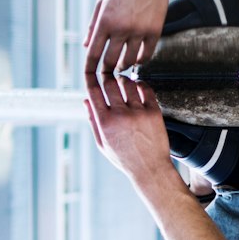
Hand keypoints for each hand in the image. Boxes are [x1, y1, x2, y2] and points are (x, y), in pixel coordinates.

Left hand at [83, 0, 171, 74]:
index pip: (93, 52)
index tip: (89, 76)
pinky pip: (146, 55)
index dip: (89, 68)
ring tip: (122, 65)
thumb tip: (86, 46)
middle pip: (110, 61)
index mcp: (105, 21)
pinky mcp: (154, 32)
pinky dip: (140, 61)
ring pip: (129, 61)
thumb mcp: (102, 1)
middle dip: (106, 70)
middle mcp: (120, 28)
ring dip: (123, 66)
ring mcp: (138, 31)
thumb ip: (92, 24)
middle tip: (107, 73)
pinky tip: (137, 59)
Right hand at [84, 73, 173, 188]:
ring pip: (128, 83)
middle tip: (109, 75)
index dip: (90, 77)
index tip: (90, 71)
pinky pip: (145, 89)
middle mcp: (120, 115)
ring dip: (123, 79)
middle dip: (107, 76)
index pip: (93, 91)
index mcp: (105, 123)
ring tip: (123, 81)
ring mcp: (138, 113)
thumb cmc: (124, 158)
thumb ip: (93, 121)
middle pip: (110, 83)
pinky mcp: (153, 112)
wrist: (150, 168)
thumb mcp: (102, 143)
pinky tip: (138, 86)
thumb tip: (85, 100)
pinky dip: (140, 83)